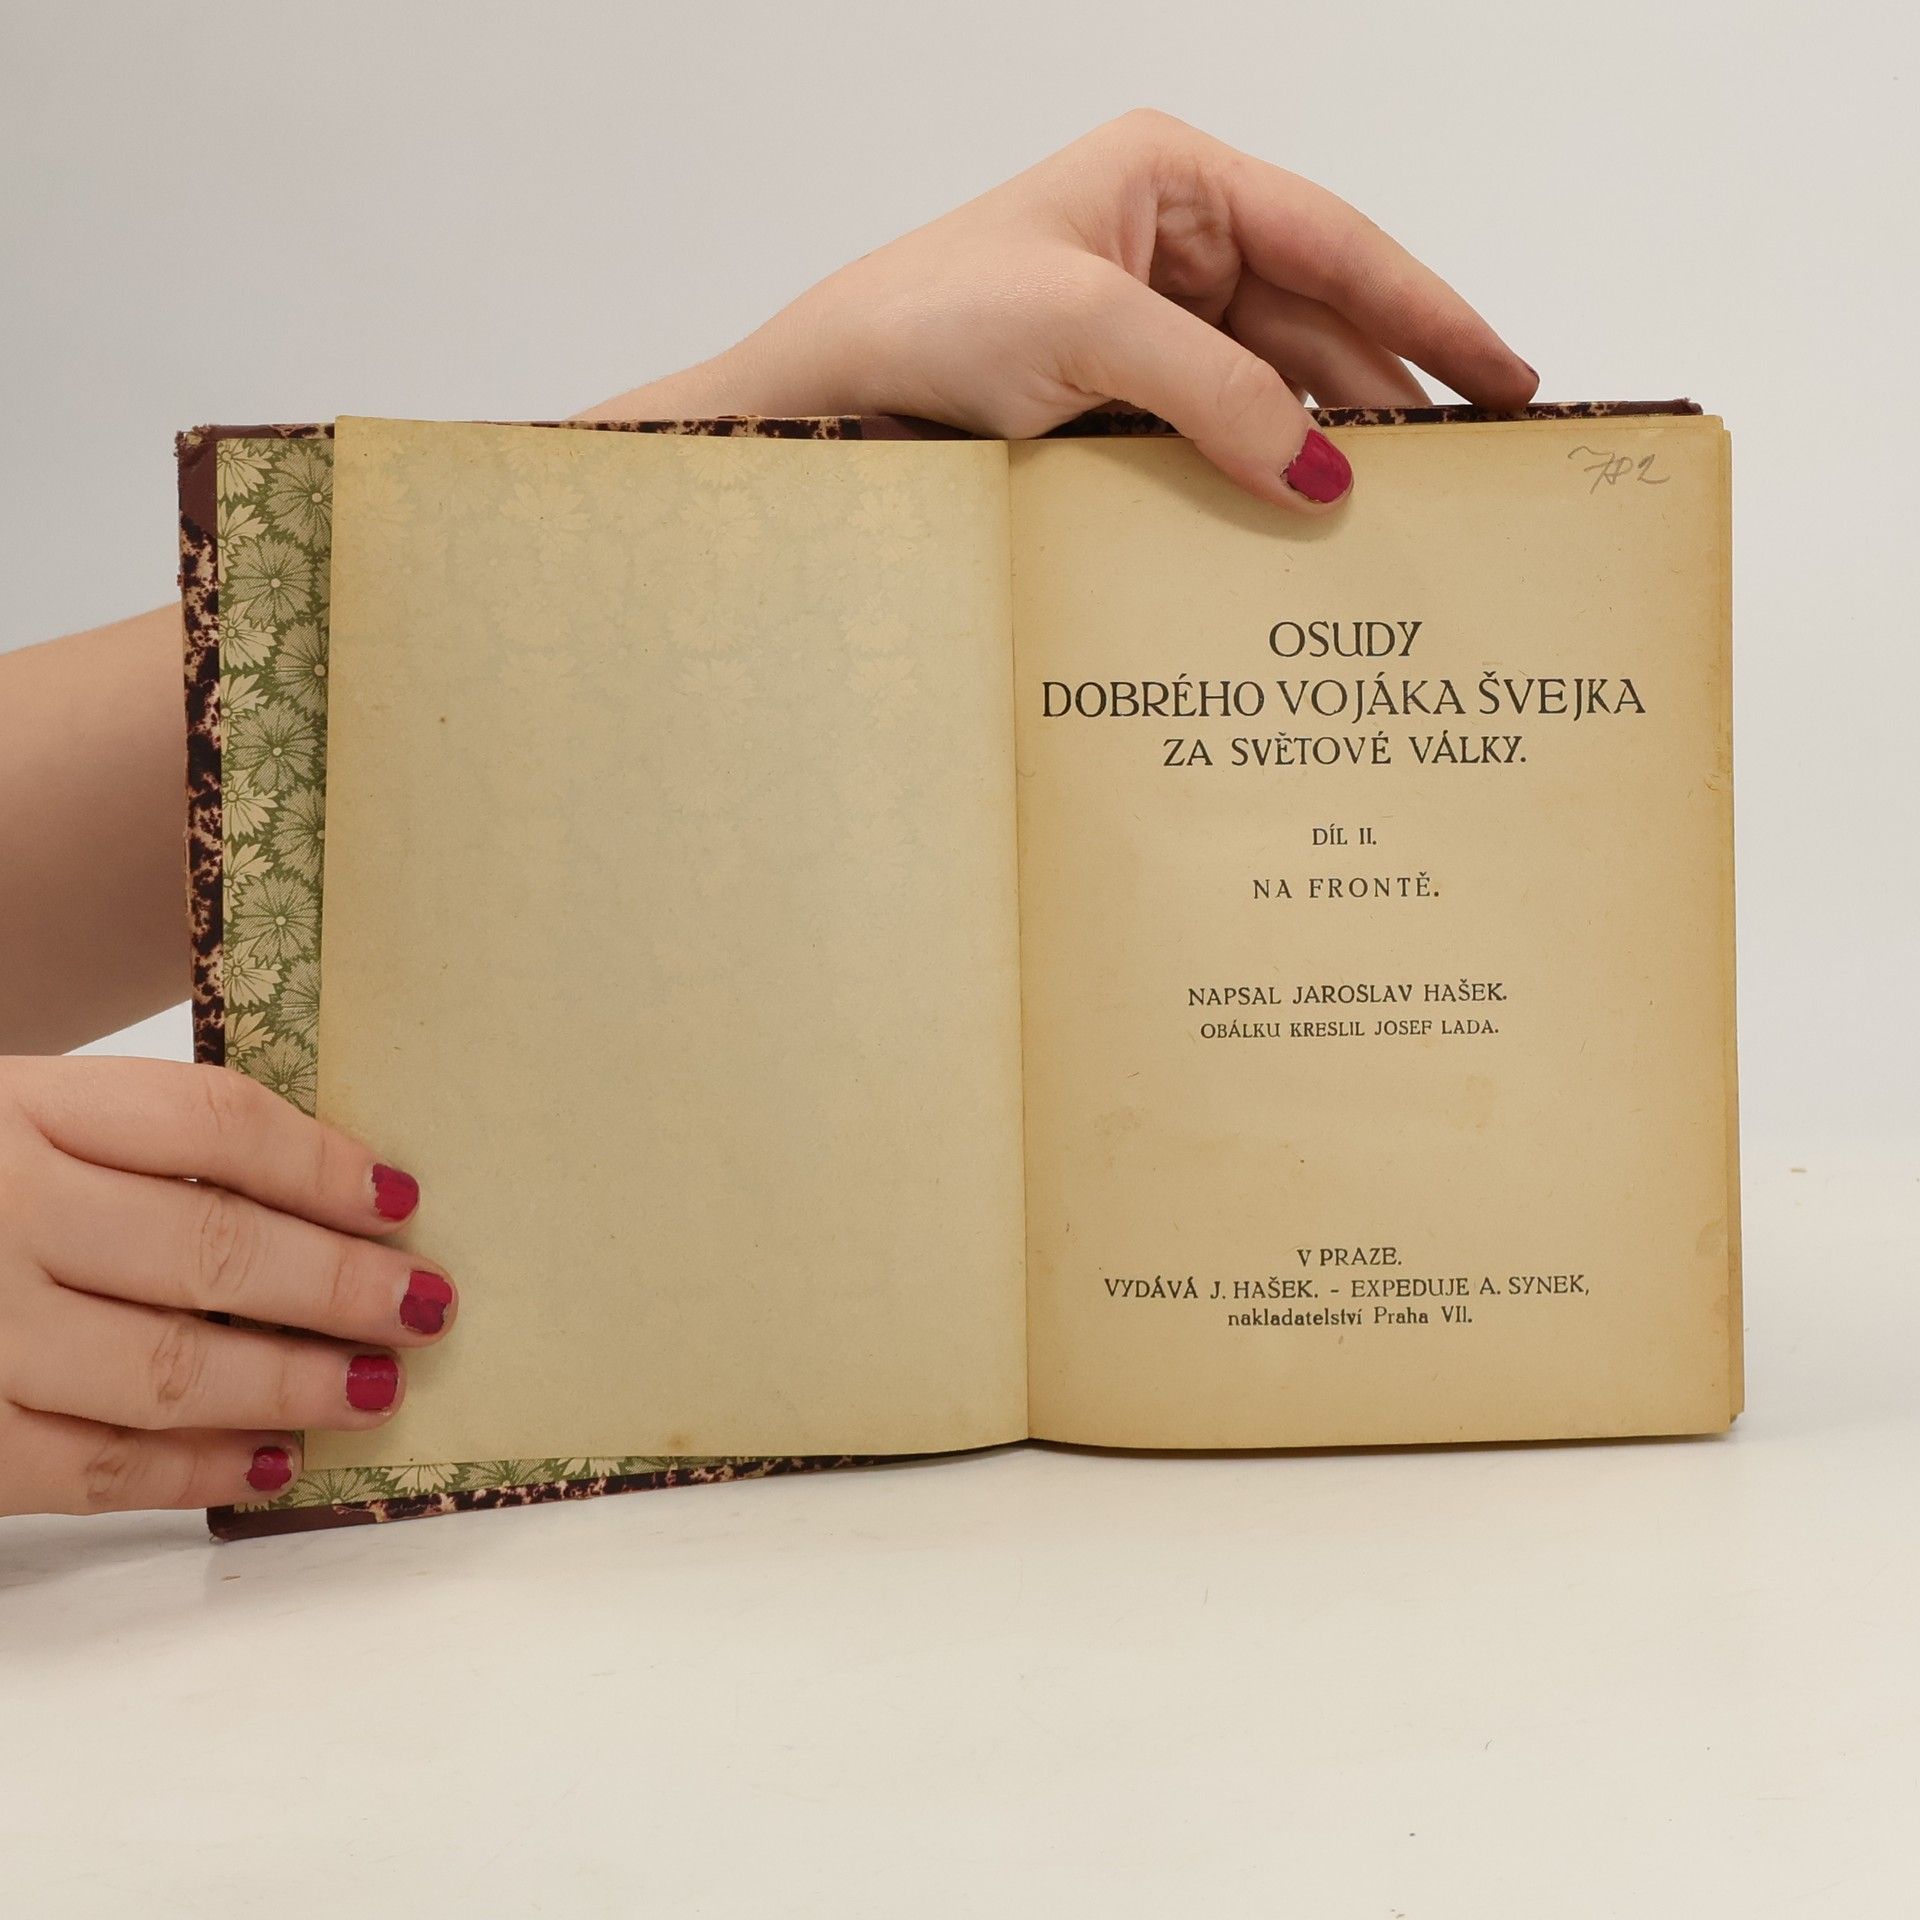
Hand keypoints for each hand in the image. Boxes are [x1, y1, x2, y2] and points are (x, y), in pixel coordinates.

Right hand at [0, 1057, 455, 1515]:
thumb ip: (146, 1145)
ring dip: (289, 1388)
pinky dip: (194, 1471)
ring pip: (161, 1371)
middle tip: (426, 1306)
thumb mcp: (25, 1114)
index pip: (210, 1123)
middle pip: (206, 1249)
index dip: (323, 1163)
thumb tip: (340, 1199)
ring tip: (375, 1390)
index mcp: (23, 1106)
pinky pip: (86, 1468)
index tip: (403, 1199)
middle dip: (337, 1287)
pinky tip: (273, 1463)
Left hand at [583, 109, 1536, 511]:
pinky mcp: (1114, 396)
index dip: (1430, 311)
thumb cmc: (928, 318)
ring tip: (1400, 510)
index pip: (1335, 242)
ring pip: (1271, 381)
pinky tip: (1297, 514)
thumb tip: (1323, 473)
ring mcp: (1142, 323)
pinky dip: (1259, 469)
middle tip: (1469, 468)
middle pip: (1316, 318)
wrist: (822, 396)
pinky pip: (1216, 428)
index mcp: (1170, 180)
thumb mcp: (1087, 334)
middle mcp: (1166, 243)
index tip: (1505, 375)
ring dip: (1325, 440)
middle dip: (1388, 390)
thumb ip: (1218, 394)